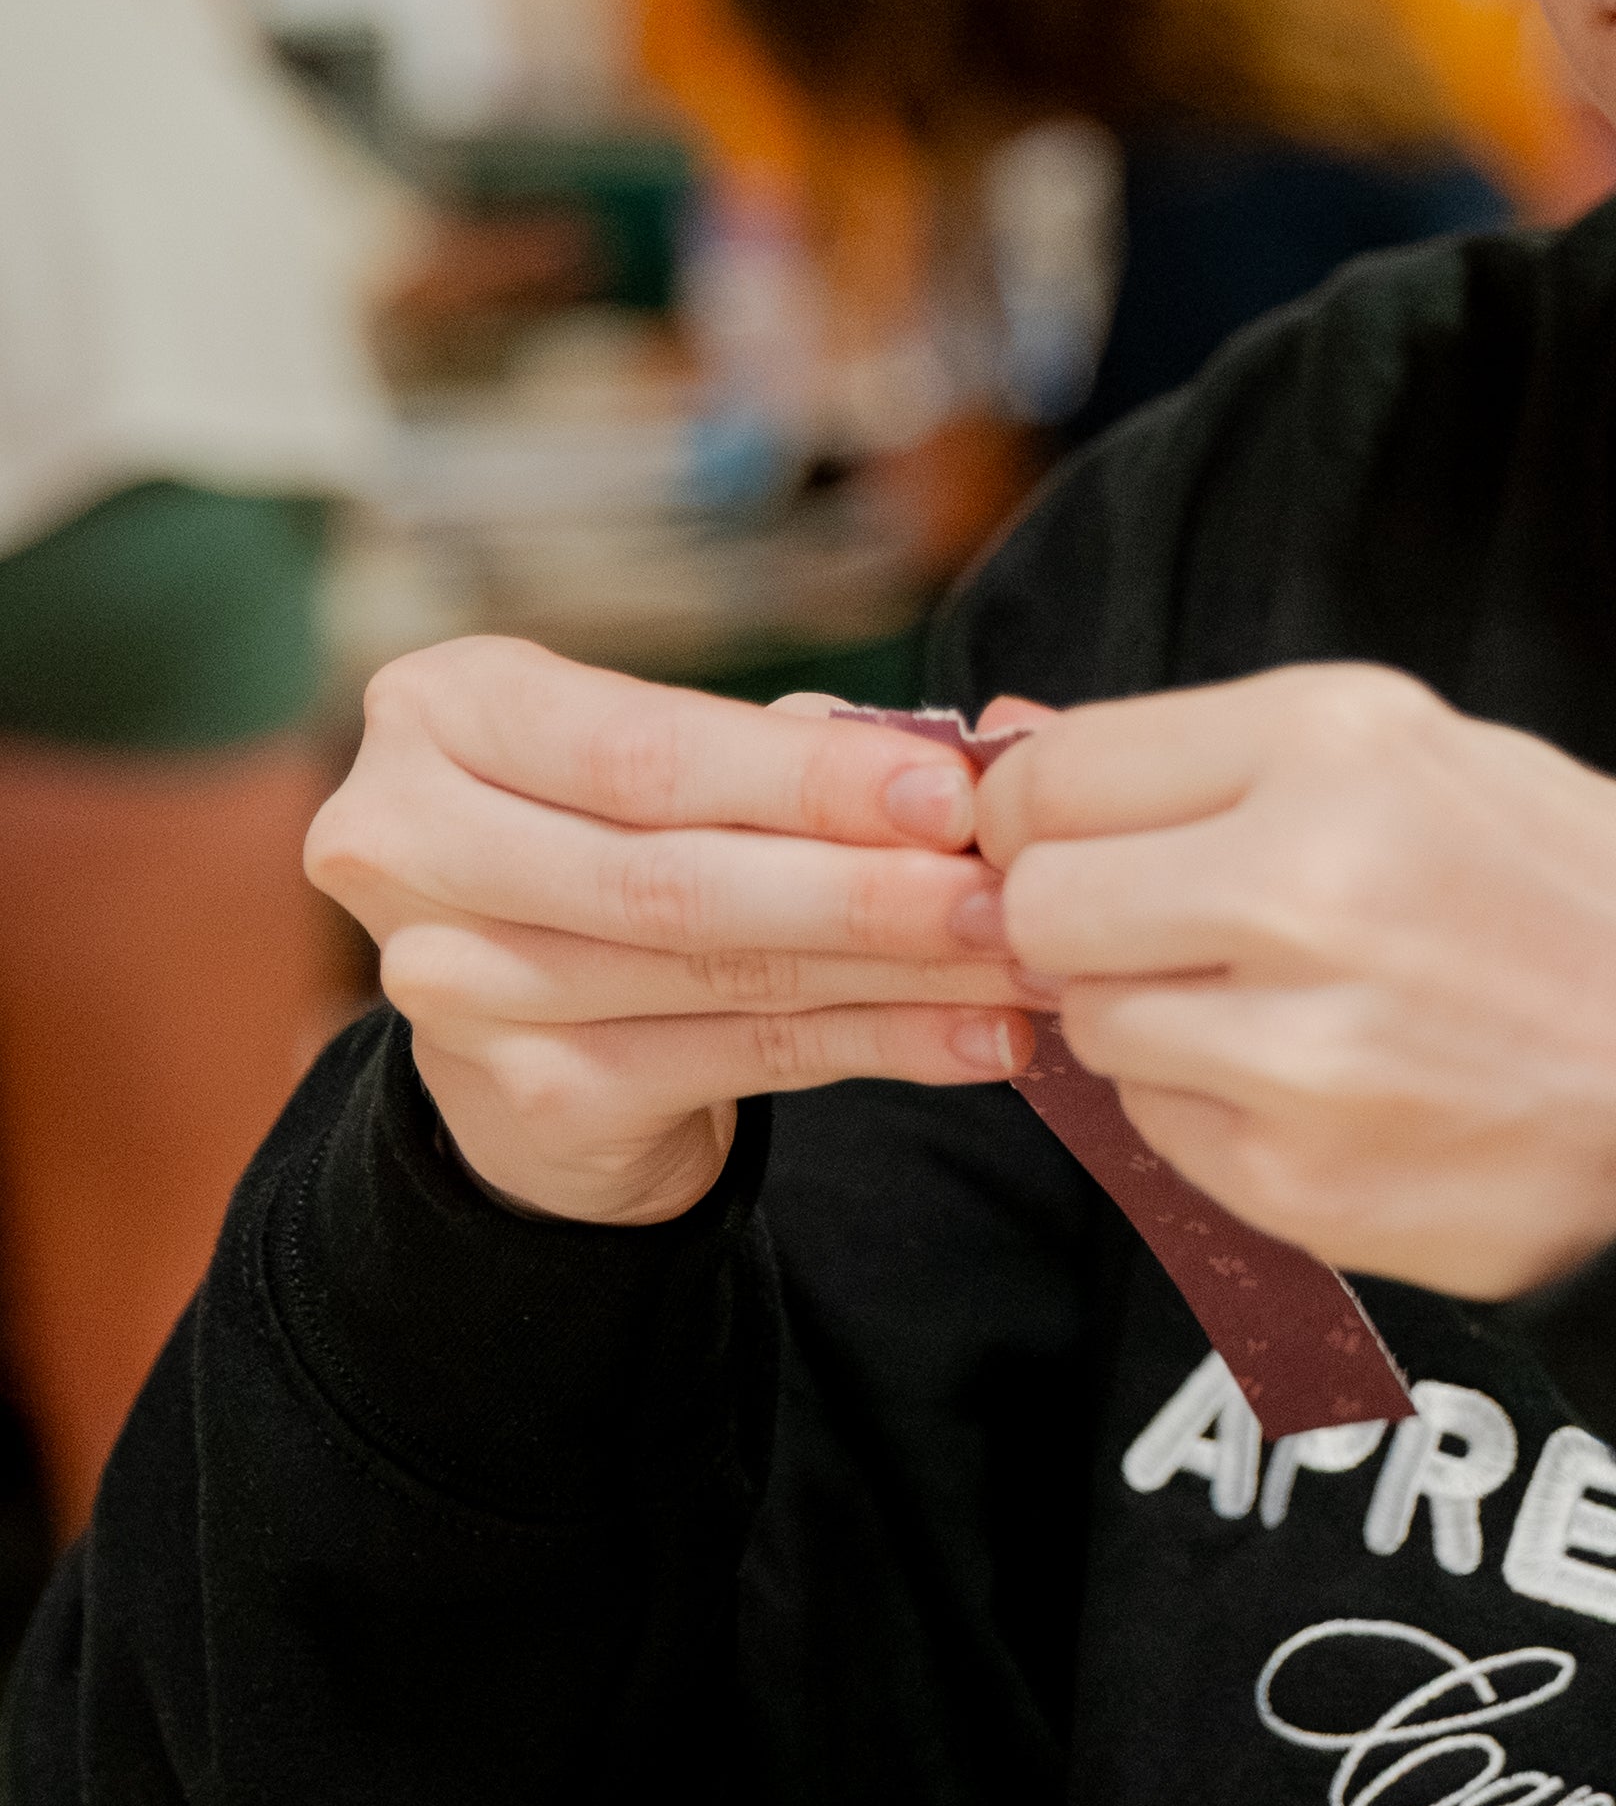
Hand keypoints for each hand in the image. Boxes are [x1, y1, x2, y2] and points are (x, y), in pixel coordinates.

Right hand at [308, 638, 1037, 1226]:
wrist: (517, 1018)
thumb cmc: (613, 837)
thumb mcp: (663, 763)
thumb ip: (789, 748)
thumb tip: (974, 753)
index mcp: (441, 712)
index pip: (640, 751)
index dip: (802, 777)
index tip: (947, 791)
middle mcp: (410, 844)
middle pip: (670, 874)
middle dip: (859, 885)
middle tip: (1003, 891)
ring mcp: (454, 984)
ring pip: (715, 973)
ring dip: (892, 971)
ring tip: (1016, 960)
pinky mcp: (529, 1094)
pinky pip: (738, 1058)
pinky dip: (875, 1046)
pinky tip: (974, 1036)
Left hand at [969, 666, 1615, 1298]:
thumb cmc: (1608, 921)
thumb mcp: (1444, 765)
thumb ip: (1229, 760)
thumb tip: (1010, 750)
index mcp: (1340, 745)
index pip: (1058, 773)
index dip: (1040, 813)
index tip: (1074, 839)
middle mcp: (1300, 883)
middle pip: (1040, 903)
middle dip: (1075, 921)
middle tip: (1166, 935)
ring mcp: (1293, 1048)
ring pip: (1089, 1022)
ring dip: (1148, 1019)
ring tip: (1286, 1013)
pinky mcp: (1294, 1182)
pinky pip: (1155, 1131)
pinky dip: (1209, 1112)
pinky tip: (1327, 1093)